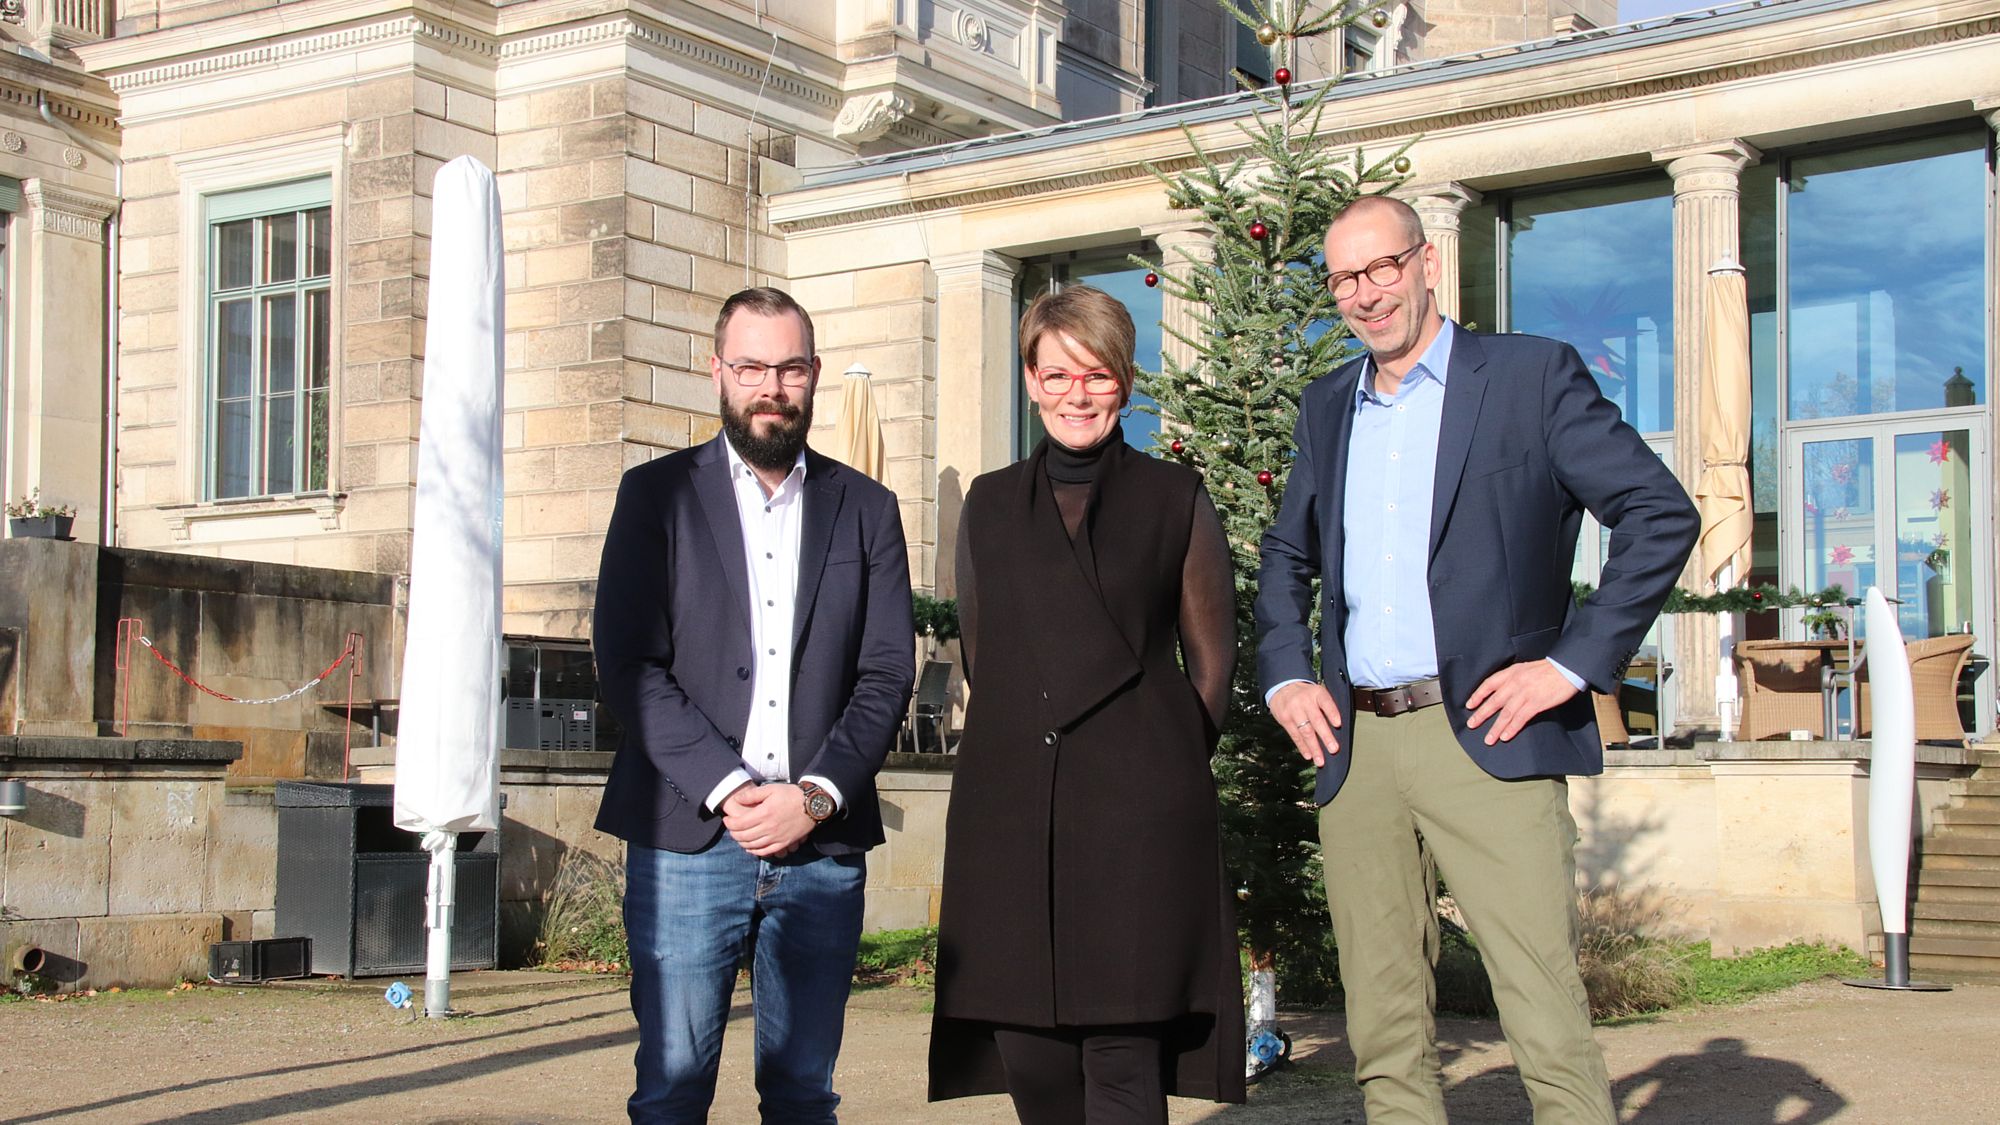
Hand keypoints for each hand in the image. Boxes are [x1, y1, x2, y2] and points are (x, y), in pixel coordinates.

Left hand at [722, 783, 815, 857]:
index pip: (739, 824)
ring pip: (753, 845)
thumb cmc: (792, 794)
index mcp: (764, 813)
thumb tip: (737, 799)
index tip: (726, 820)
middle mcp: (769, 828)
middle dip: (733, 833)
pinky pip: (766, 852)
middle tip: (731, 829)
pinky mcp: (784, 843)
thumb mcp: (771, 789)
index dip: (729, 823)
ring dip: (742, 843)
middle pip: (744, 836)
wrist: (813, 804)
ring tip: (738, 837)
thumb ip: (753, 794)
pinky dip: (755, 851)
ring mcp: (776, 837)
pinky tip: (750, 848)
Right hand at [1269, 681, 1340, 766]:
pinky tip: (1308, 755)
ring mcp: (1294, 711)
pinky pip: (1295, 735)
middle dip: (1325, 736)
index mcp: (1317, 693)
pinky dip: (1302, 747)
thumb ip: (1327, 707)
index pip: (1326, 702)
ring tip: (1320, 760)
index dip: (1332, 713)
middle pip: (1316, 720)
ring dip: (1314, 747)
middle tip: (1333, 749)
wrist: (1282, 687)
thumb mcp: (1317, 693)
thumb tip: (1338, 727)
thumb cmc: (1305, 694)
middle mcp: (1305, 702)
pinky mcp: (1285, 720)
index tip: (1338, 724)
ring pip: (1305, 731)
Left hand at [1464, 659, 1579, 745]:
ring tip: (1488, 739)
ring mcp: (1525, 693)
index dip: (1478, 695)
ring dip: (1495, 728)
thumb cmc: (1549, 669)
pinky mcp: (1536, 703)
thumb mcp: (1526, 668)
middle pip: (1494, 701)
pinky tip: (1505, 736)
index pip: (1489, 684)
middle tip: (1471, 725)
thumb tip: (1504, 690)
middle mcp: (1515, 682)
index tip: (1469, 705)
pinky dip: (1511, 728)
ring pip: (1505, 713)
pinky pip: (1520, 718)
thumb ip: (1514, 678)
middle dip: (1481, 714)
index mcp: (1512, 672)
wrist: (1568, 668)